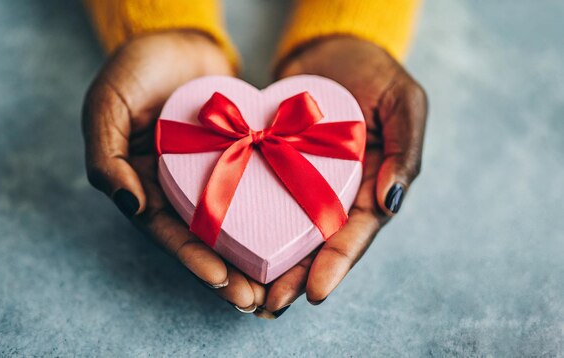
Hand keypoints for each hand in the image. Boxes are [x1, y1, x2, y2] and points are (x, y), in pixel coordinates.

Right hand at [82, 31, 264, 311]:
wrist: (181, 38)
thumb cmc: (137, 67)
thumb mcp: (107, 103)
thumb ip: (105, 154)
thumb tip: (128, 205)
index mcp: (142, 184)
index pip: (165, 231)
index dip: (191, 257)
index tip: (221, 279)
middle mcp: (177, 187)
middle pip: (202, 238)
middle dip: (226, 271)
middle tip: (253, 300)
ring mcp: (211, 175)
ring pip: (232, 223)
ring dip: (251, 254)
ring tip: (274, 284)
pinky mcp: (241, 158)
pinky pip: (255, 189)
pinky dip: (269, 214)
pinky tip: (291, 236)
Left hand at [257, 37, 426, 317]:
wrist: (331, 50)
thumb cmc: (375, 72)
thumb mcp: (403, 102)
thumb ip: (405, 148)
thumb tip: (392, 200)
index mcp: (372, 186)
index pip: (357, 233)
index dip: (338, 264)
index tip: (316, 292)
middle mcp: (337, 193)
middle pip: (317, 244)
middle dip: (296, 277)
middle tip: (269, 304)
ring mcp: (304, 183)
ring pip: (287, 232)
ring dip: (269, 263)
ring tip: (247, 292)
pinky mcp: (274, 168)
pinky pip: (262, 199)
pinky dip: (249, 225)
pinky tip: (229, 247)